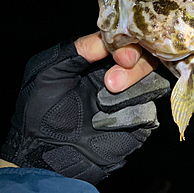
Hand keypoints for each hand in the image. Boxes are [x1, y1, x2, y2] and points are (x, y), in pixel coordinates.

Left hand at [0, 32, 169, 183]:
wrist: (45, 156)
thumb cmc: (39, 114)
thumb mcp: (48, 73)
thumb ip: (76, 50)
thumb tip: (107, 36)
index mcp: (98, 62)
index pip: (127, 43)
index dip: (130, 45)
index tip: (120, 55)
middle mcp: (119, 78)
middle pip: (147, 61)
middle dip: (134, 69)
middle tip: (110, 83)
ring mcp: (130, 101)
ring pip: (154, 84)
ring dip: (133, 91)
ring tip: (104, 104)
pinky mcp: (137, 124)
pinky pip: (149, 112)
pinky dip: (131, 115)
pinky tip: (108, 123)